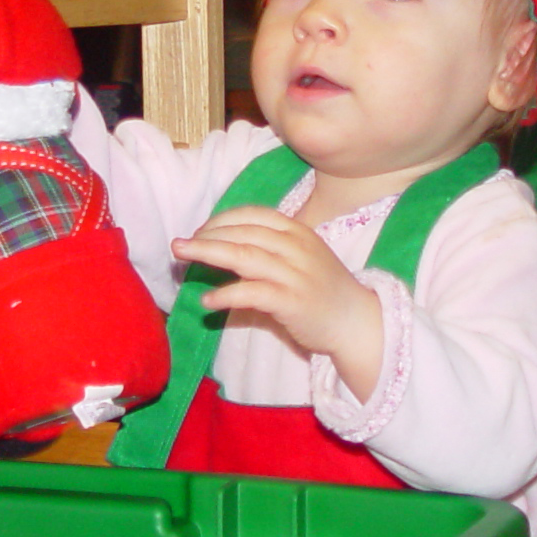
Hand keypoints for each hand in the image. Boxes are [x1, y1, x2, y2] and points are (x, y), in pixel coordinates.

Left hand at [172, 207, 383, 398]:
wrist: (357, 322)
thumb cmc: (323, 290)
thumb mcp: (301, 258)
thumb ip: (269, 249)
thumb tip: (224, 246)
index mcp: (297, 232)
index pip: (253, 215)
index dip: (222, 219)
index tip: (201, 230)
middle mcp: (296, 247)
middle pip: (243, 233)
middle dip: (207, 235)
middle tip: (179, 244)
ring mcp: (295, 274)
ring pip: (244, 256)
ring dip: (208, 254)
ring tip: (182, 256)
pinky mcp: (292, 302)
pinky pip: (253, 293)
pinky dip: (227, 293)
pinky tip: (207, 300)